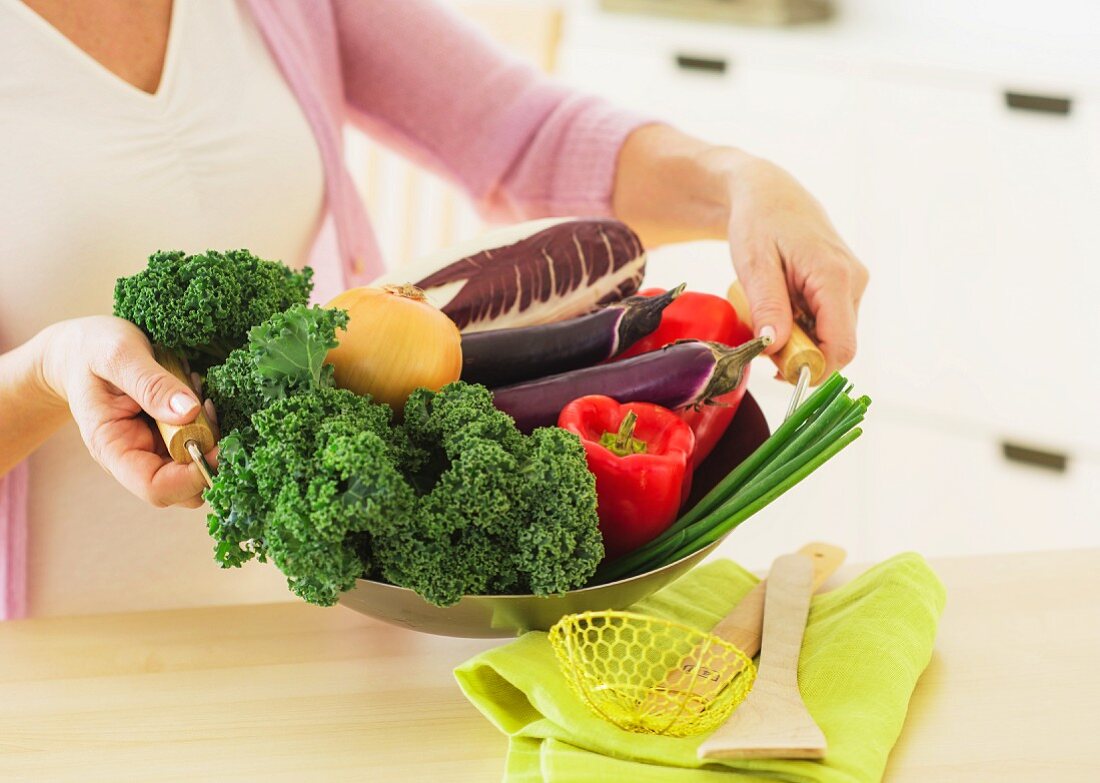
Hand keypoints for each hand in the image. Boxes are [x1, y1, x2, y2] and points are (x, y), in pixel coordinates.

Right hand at [39, 316, 216, 507]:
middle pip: (184, 487)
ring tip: (198, 392)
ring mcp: (154, 449)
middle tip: (210, 408)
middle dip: (208, 456)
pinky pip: (200, 444)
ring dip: (212, 435)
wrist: (81, 349)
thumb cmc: (93, 350)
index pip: (156, 488)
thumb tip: (189, 411)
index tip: (217, 446)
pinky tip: (198, 393)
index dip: (192, 477)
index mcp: (114, 449)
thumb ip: (151, 384)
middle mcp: (136, 458)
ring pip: (197, 467)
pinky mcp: (169, 437)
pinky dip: (209, 423)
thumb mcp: (118, 356)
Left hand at [723, 152, 867, 372]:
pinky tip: (782, 309)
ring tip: (769, 317)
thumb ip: (768, 306)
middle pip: (838, 345)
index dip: (813, 368)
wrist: (769, 194)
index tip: (777, 371)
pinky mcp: (846, 287)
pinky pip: (829, 323)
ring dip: (800, 341)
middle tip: (764, 344)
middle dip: (801, 355)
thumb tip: (775, 348)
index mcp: (835, 276)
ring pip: (833, 336)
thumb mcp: (754, 264)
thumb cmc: (759, 222)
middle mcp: (854, 282)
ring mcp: (854, 284)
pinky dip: (804, 327)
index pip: (841, 346)